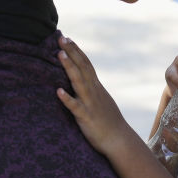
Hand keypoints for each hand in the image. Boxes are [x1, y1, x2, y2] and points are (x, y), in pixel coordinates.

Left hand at [56, 35, 132, 156]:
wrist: (119, 140)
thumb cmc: (108, 121)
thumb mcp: (101, 100)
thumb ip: (91, 89)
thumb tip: (83, 79)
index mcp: (96, 87)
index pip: (86, 64)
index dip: (76, 50)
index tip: (67, 38)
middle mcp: (93, 91)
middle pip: (82, 67)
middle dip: (71, 52)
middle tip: (61, 38)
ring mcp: (90, 104)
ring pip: (78, 82)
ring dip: (69, 68)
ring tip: (60, 55)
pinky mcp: (86, 117)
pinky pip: (75, 107)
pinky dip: (67, 98)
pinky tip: (58, 91)